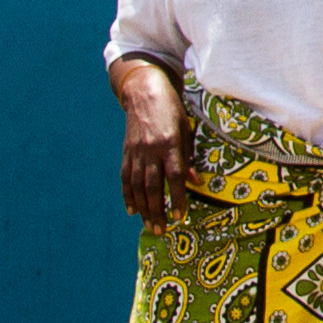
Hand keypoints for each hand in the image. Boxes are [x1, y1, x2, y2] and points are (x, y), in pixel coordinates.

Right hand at [119, 71, 190, 224]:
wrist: (144, 92)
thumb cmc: (171, 111)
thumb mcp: (185, 129)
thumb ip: (188, 156)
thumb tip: (196, 182)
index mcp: (170, 143)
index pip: (175, 176)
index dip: (178, 197)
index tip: (180, 216)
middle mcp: (151, 149)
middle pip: (154, 186)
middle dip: (157, 211)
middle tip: (161, 230)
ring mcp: (136, 151)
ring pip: (138, 186)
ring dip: (143, 208)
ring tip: (149, 225)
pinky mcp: (126, 152)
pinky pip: (125, 177)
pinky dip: (128, 195)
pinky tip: (131, 210)